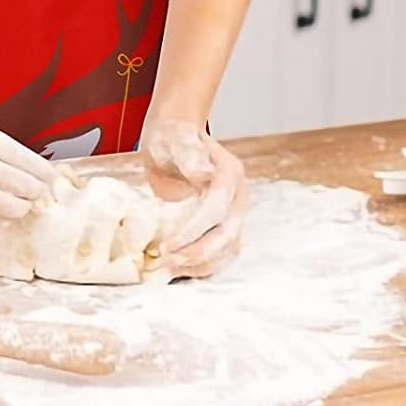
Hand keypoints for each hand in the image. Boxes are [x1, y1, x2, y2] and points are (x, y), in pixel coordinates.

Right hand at [0, 117, 61, 223]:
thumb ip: (5, 152)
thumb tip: (38, 173)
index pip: (37, 166)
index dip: (48, 178)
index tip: (50, 181)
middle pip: (31, 190)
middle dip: (36, 195)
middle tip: (34, 193)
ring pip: (15, 210)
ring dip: (20, 208)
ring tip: (15, 202)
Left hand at [140, 117, 247, 278]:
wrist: (176, 137)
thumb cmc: (172, 136)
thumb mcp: (174, 138)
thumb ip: (188, 154)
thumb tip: (205, 173)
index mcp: (229, 174)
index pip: (216, 210)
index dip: (193, 231)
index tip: (167, 244)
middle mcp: (238, 196)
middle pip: (228, 235)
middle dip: (199, 253)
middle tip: (168, 261)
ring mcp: (234, 212)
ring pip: (228, 249)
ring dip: (202, 263)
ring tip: (171, 269)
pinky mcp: (225, 224)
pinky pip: (221, 251)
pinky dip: (204, 264)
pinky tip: (181, 269)